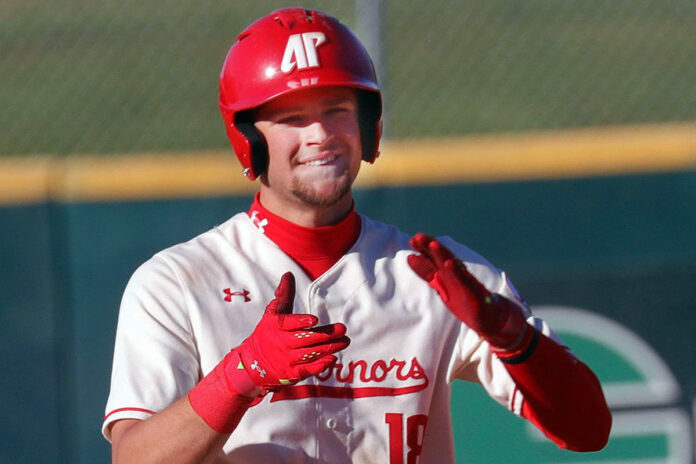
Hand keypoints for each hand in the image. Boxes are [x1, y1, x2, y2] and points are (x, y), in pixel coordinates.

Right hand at [235, 272, 349, 390]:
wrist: (253, 364)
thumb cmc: (267, 333)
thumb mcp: (272, 313)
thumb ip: (283, 295)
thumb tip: (288, 275)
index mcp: (277, 326)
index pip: (289, 323)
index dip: (301, 322)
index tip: (314, 320)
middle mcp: (282, 343)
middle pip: (306, 339)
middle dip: (326, 335)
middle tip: (343, 329)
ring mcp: (288, 360)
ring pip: (311, 354)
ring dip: (330, 348)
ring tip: (345, 341)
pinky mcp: (292, 374)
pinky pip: (308, 370)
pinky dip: (320, 365)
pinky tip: (333, 358)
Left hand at [408, 233, 529, 350]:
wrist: (489, 318)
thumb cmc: (464, 299)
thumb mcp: (441, 285)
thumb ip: (428, 272)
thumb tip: (411, 257)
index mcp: (448, 273)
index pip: (435, 258)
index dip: (425, 249)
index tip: (412, 239)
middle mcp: (457, 274)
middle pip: (443, 258)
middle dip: (431, 247)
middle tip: (417, 237)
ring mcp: (465, 282)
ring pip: (453, 266)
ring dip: (443, 255)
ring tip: (433, 244)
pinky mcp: (473, 293)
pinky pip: (464, 281)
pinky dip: (457, 272)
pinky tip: (450, 264)